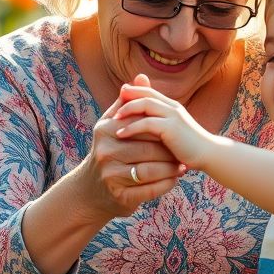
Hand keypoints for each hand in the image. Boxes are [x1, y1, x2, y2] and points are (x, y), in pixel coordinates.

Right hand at [76, 80, 186, 219]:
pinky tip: (174, 180)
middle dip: (169, 152)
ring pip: (151, 171)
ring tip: (182, 167)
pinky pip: (150, 190)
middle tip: (184, 153)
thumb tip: (141, 77)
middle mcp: (105, 152)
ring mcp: (111, 176)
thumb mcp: (111, 125)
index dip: (162, 131)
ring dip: (170, 170)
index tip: (177, 134)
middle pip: (148, 149)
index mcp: (105, 131)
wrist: (89, 190)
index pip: (142, 126)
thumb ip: (128, 103)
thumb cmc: (107, 150)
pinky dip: (166, 185)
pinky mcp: (120, 197)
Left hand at [112, 78, 217, 167]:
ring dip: (127, 110)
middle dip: (128, 97)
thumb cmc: (189, 147)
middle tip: (113, 105)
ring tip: (113, 120)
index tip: (119, 97)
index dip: (134, 92)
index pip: (150, 91)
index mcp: (172, 106)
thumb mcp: (172, 133)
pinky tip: (121, 134)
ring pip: (145, 105)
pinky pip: (147, 123)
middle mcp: (173, 107)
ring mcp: (173, 116)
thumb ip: (159, 125)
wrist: (209, 156)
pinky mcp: (171, 128)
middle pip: (146, 93)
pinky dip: (132, 127)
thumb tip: (143, 123)